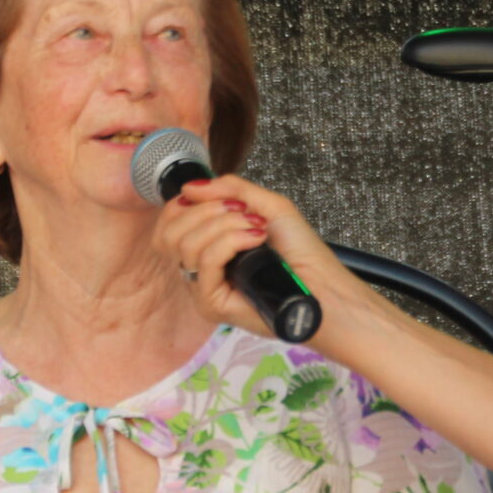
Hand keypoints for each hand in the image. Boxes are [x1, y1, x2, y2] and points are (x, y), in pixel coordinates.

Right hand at [153, 175, 352, 337]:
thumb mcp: (266, 206)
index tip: (220, 198)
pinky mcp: (211, 304)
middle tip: (241, 212)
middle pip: (170, 233)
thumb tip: (189, 187)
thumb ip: (229, 190)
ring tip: (256, 228)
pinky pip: (205, 262)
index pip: (169, 224)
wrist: (323, 287)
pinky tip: (255, 240)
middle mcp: (200, 269)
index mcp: (207, 247)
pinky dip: (230, 242)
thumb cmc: (301, 252)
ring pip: (186, 245)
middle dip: (206, 211)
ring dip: (223, 225)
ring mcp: (203, 288)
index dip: (185, 203)